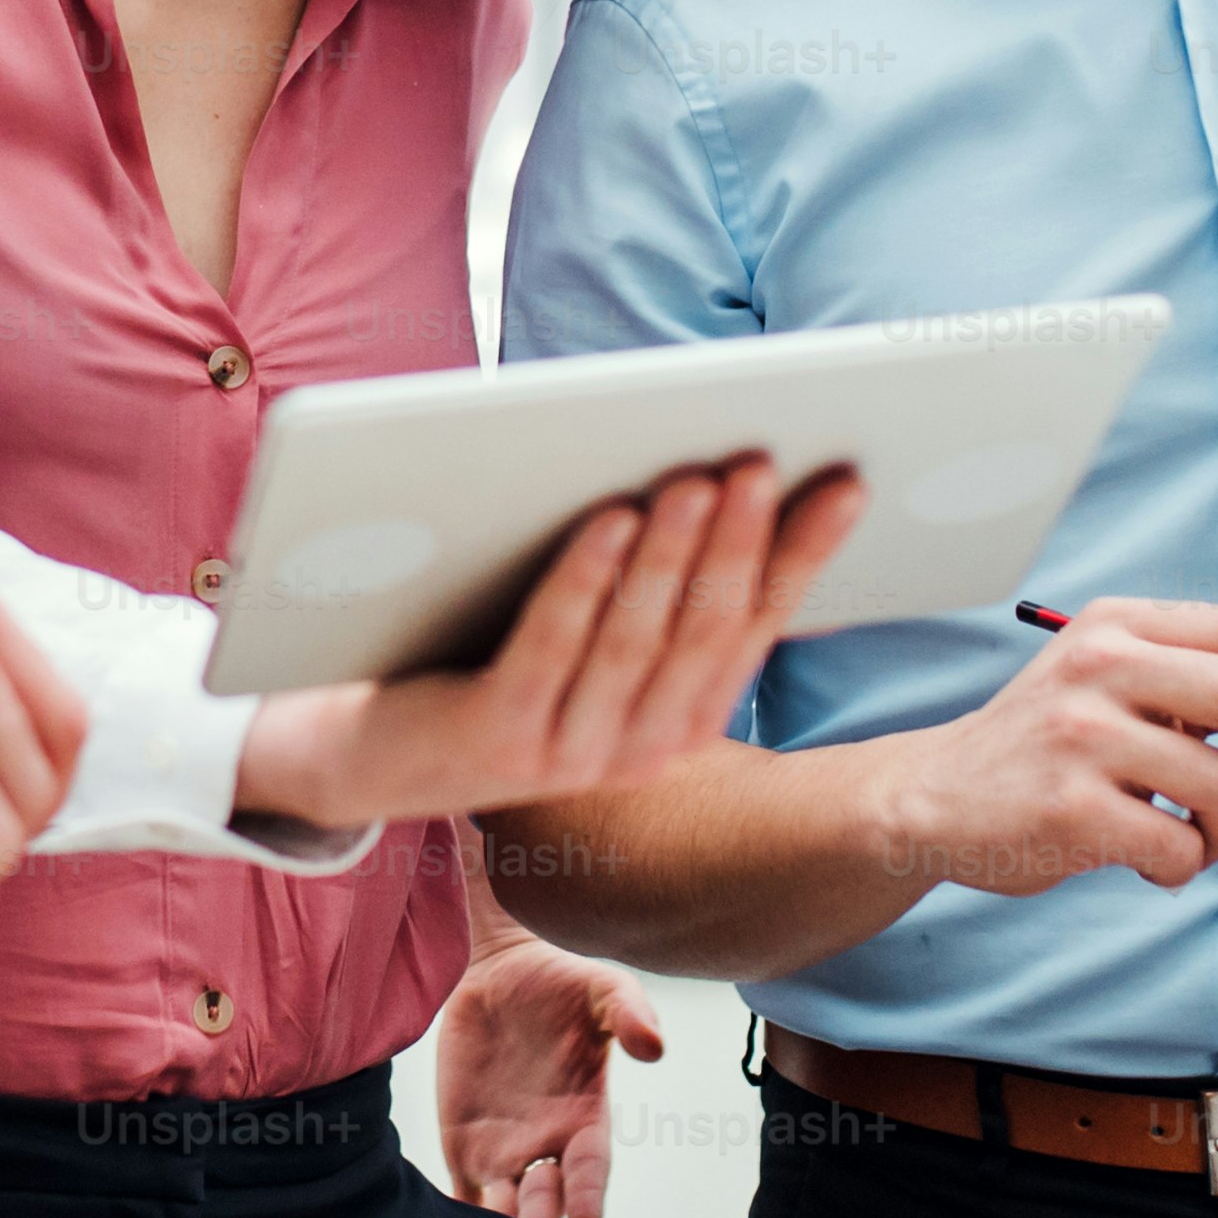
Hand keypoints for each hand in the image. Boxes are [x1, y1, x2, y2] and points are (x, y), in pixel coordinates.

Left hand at [236, 457, 864, 824]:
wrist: (371, 757)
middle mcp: (640, 748)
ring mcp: (571, 752)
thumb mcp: (593, 637)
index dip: (804, 552)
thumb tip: (732, 477)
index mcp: (683, 720)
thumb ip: (659, 584)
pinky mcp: (498, 741)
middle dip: (737, 539)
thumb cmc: (495, 664)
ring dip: (670, 555)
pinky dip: (583, 582)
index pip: (759, 624)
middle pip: (703, 628)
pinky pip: (551, 650)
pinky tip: (607, 520)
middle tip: (760, 460)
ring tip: (692, 479)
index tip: (845, 481)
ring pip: (635, 640)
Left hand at [430, 928, 665, 1217]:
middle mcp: (547, 1145)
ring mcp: (503, 1151)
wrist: (497, 970)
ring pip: (504, 1209)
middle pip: (546, 1202)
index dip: (590, 1198)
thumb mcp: (603, 988)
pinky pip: (462, 1194)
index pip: (590, 1169)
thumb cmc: (562, 981)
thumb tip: (654, 1046)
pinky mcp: (464, 1146)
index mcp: (585, 1119)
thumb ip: (630, 1013)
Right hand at [864, 599, 1217, 901]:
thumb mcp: (1112, 684)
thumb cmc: (1050, 746)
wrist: (933, 797)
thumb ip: (1199, 688)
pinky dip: (1182, 867)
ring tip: (1192, 837)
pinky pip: (1179, 848)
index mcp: (1120, 624)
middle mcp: (1099, 665)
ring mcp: (1080, 736)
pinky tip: (1145, 861)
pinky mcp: (1069, 809)